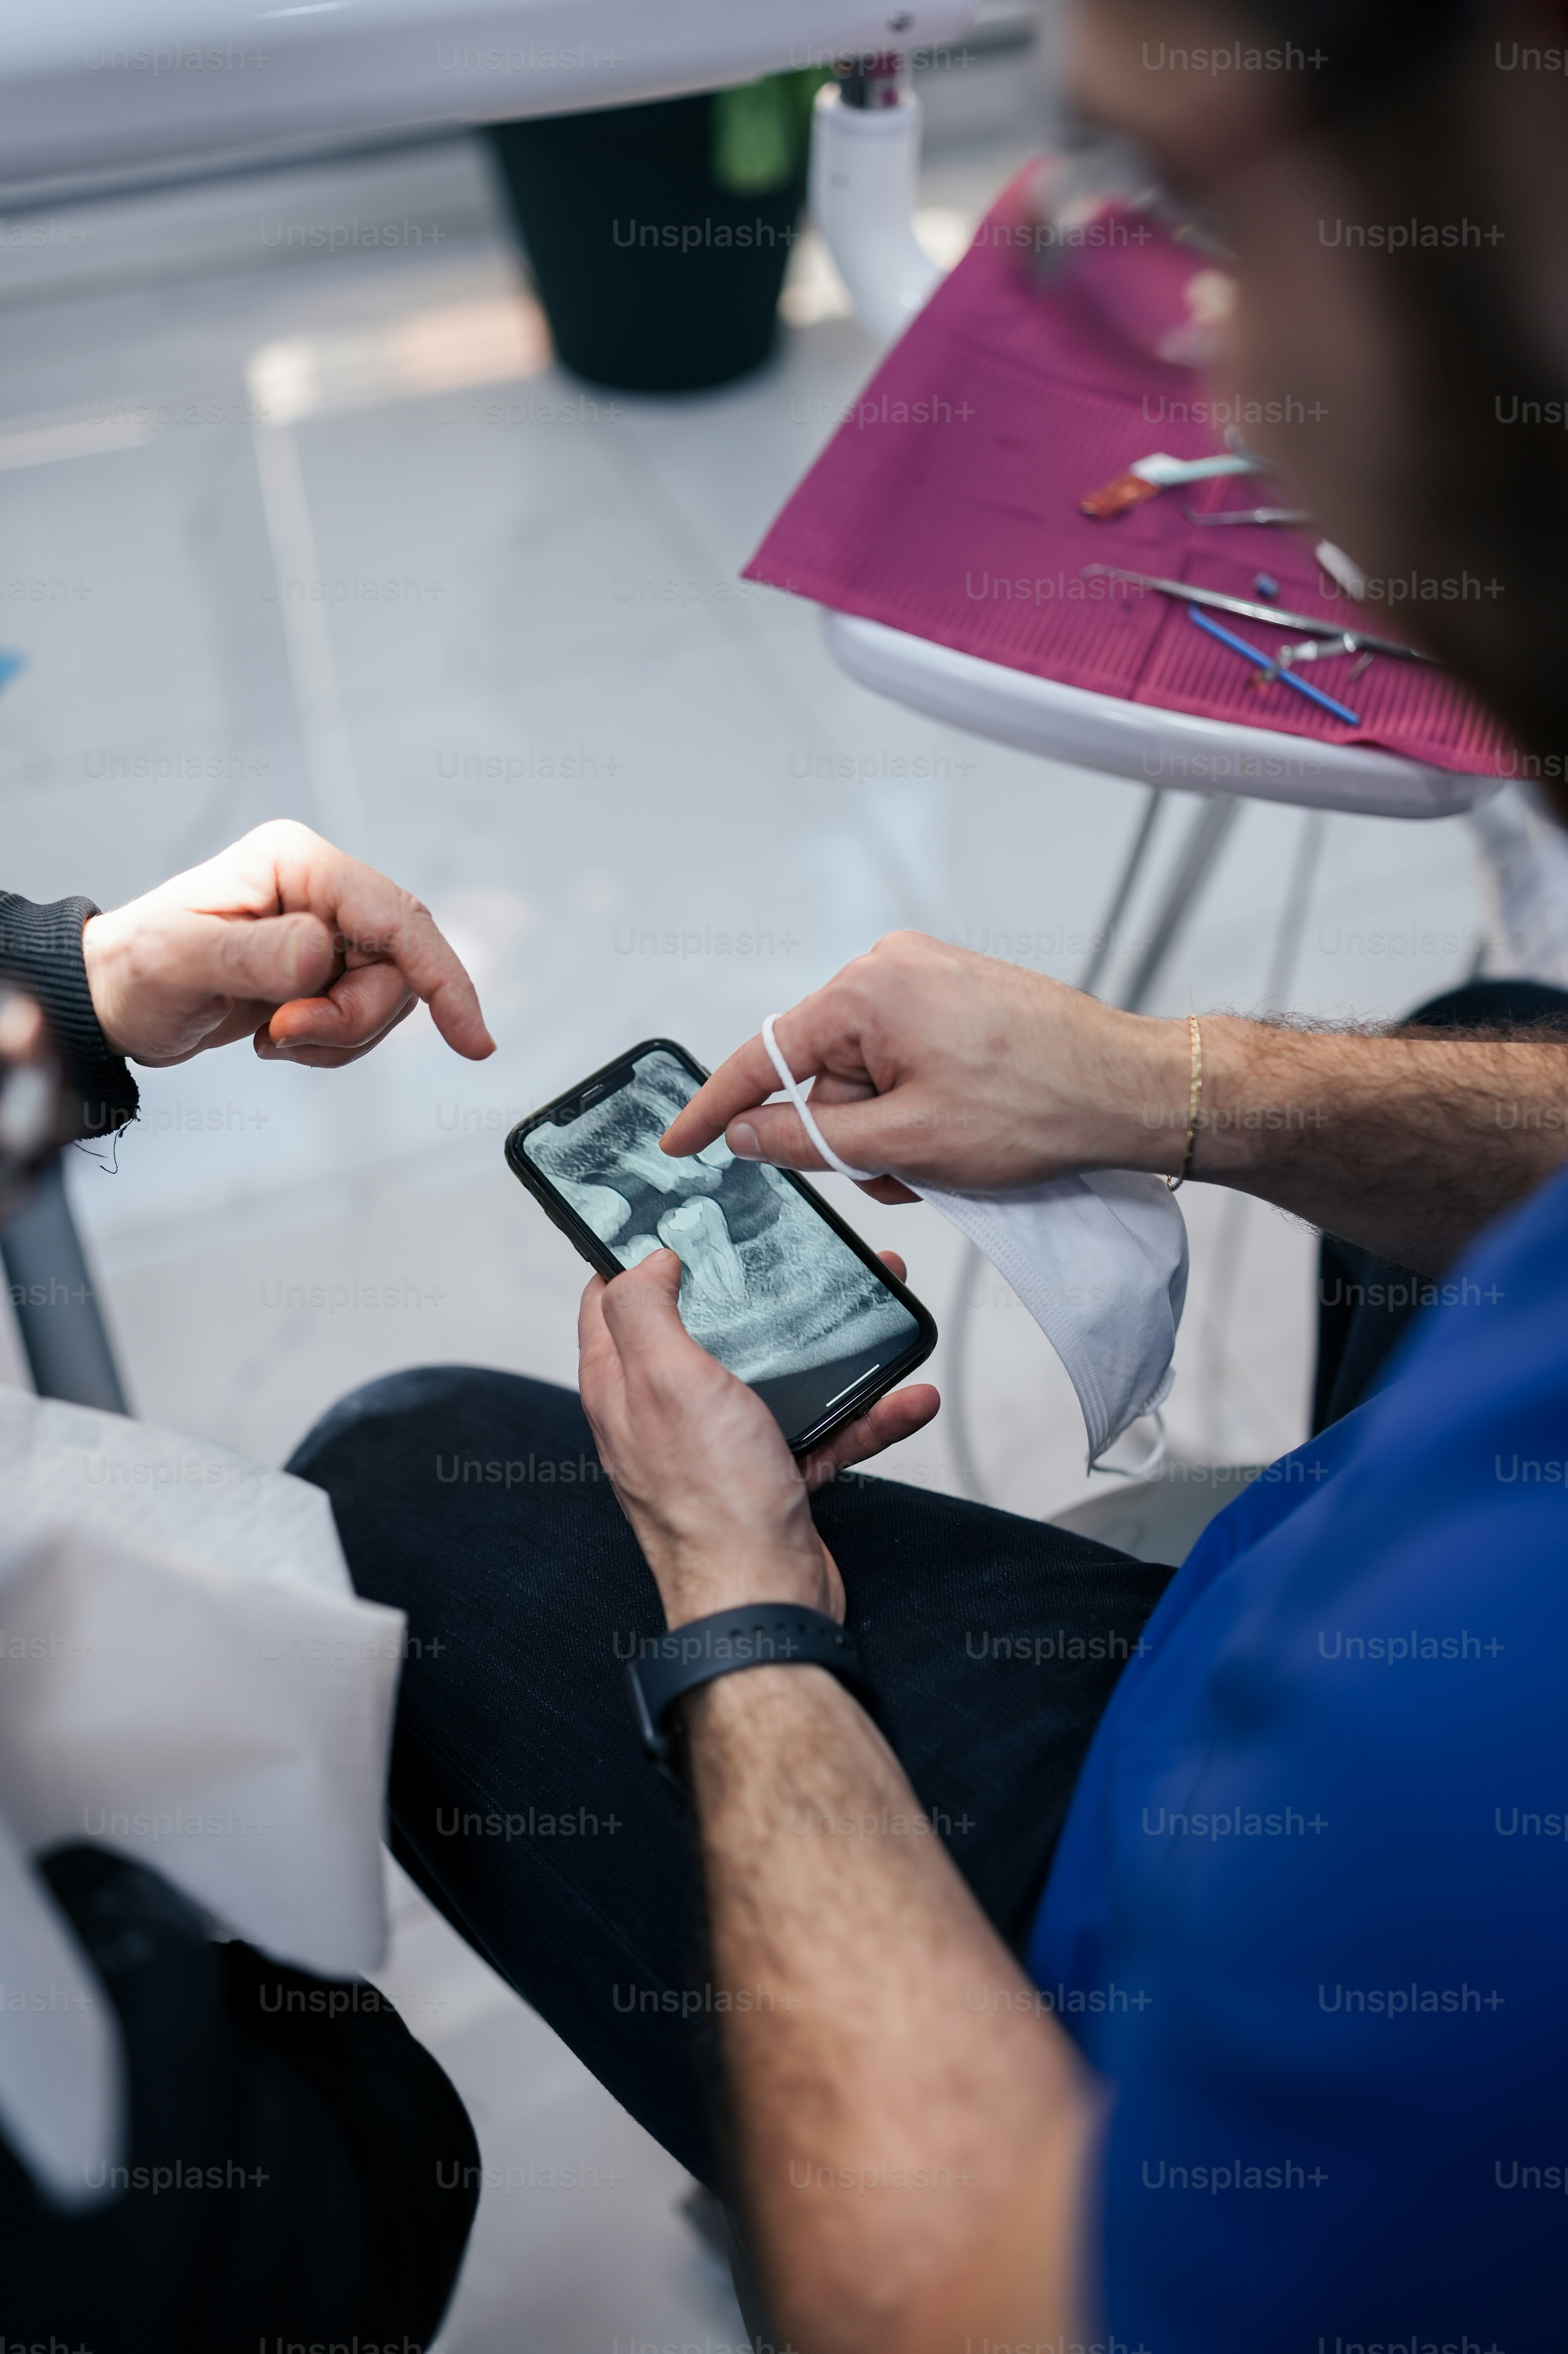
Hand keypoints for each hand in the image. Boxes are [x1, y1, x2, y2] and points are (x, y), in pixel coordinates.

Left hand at [80, 820, 493, 1068]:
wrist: (117, 1002)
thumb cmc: (137, 970)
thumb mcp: (181, 960)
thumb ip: (254, 955)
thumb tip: (320, 954)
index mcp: (299, 863)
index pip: (399, 918)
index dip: (443, 978)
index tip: (470, 1039)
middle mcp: (324, 891)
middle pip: (400, 968)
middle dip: (351, 1018)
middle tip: (282, 1035)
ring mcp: (332, 933)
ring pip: (390, 1000)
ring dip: (337, 1036)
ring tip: (269, 1036)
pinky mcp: (331, 972)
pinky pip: (366, 1023)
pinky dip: (330, 1046)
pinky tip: (276, 1037)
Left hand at [578, 1247, 938, 1627]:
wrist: (763, 1602)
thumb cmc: (711, 1500)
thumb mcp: (664, 1379)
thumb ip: (643, 1310)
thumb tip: (645, 1261)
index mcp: (623, 1386)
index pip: (612, 1301)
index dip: (640, 1255)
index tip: (686, 1222)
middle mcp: (664, 1416)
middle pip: (706, 1331)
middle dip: (755, 1292)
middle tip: (796, 1257)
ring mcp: (718, 1449)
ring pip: (774, 1377)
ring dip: (826, 1348)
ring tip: (876, 1310)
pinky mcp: (771, 1480)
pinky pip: (822, 1432)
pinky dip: (864, 1414)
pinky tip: (907, 1397)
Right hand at [660, 931, 1186, 1202]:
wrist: (1134, 1090)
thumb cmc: (1037, 1109)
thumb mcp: (907, 1143)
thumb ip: (813, 1142)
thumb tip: (747, 1135)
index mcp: (868, 990)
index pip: (765, 1056)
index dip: (717, 1107)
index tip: (678, 1143)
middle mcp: (892, 967)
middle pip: (823, 1073)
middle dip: (852, 1134)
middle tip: (906, 1170)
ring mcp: (928, 977)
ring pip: (867, 1076)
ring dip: (891, 1130)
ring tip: (949, 1154)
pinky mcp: (957, 996)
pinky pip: (905, 1061)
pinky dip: (917, 1107)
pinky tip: (962, 1131)